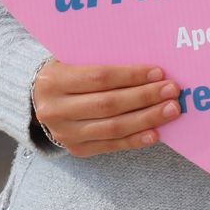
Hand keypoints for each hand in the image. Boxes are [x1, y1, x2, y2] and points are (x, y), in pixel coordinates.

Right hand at [32, 59, 180, 155]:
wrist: (37, 101)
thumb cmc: (65, 74)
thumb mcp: (71, 60)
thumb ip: (100, 60)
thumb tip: (146, 67)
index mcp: (53, 80)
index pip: (100, 77)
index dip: (131, 76)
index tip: (158, 72)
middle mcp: (55, 109)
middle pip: (109, 104)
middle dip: (144, 97)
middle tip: (172, 91)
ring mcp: (65, 133)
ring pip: (113, 127)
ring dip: (146, 119)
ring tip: (170, 110)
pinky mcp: (76, 149)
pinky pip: (111, 145)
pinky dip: (135, 140)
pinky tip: (155, 133)